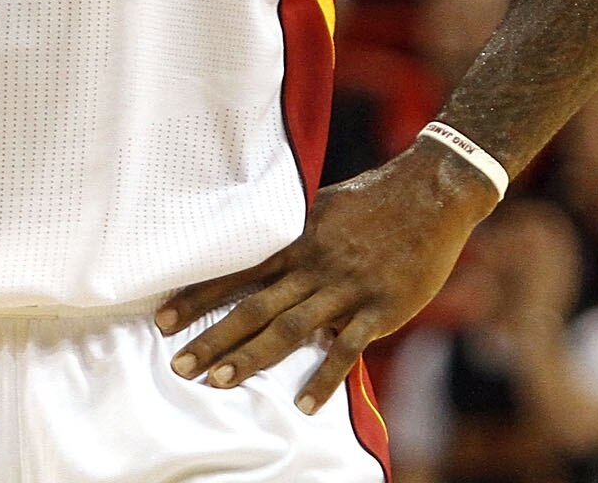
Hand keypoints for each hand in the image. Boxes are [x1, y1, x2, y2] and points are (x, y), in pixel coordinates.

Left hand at [158, 137, 497, 413]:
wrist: (433, 192)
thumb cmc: (377, 197)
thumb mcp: (325, 205)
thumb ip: (296, 235)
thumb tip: (266, 255)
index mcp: (299, 238)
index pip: (238, 271)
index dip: (199, 296)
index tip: (164, 319)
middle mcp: (314, 264)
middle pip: (255, 306)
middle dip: (213, 337)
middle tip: (179, 365)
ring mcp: (346, 288)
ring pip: (290, 328)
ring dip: (251, 356)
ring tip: (218, 382)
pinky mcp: (380, 309)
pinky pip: (346, 350)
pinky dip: (323, 378)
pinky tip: (303, 405)